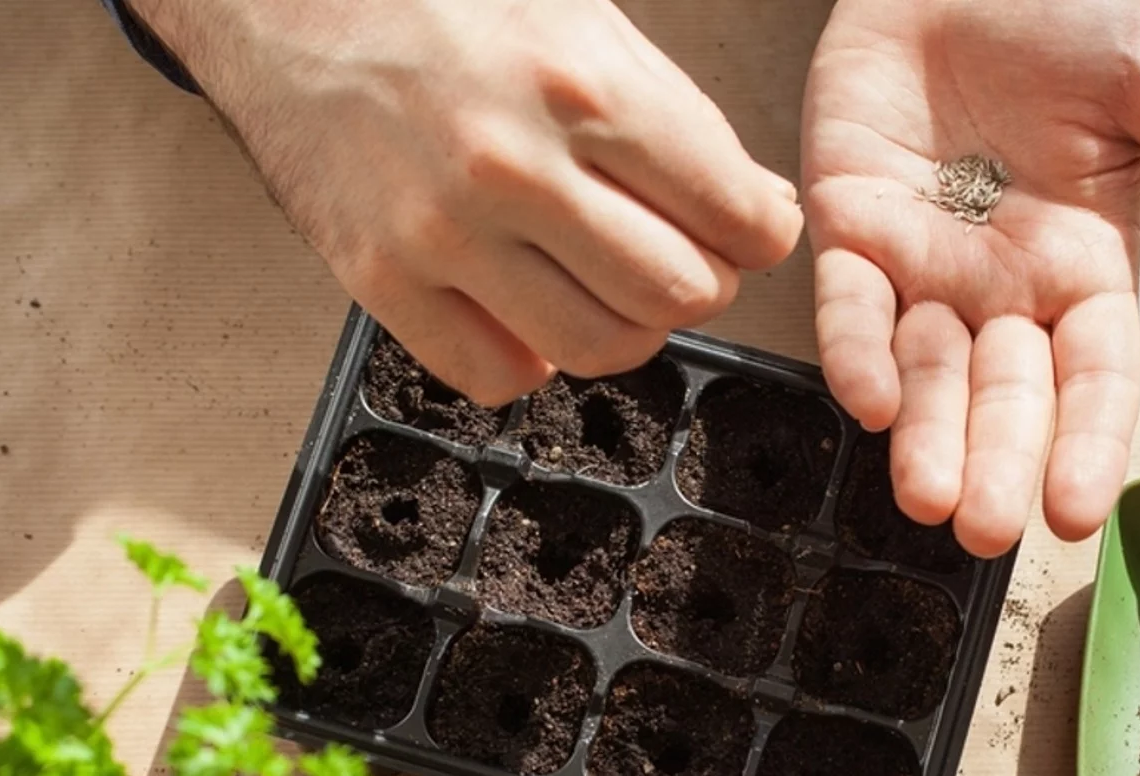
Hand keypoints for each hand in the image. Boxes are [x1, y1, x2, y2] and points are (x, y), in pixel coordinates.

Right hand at [130, 0, 803, 404]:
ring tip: (605, 282)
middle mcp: (514, 165)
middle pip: (679, 294)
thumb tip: (759, 212)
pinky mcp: (378, 277)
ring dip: (625, 326)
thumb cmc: (439, 0)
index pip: (736, 215)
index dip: (761, 232)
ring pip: (600, 347)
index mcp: (581, 85)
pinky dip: (532, 355)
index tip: (750, 229)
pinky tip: (527, 303)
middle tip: (678, 254)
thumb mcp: (582, 19)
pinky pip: (498, 374)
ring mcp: (441, 231)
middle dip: (700, 281)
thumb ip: (676, 119)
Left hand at [802, 0, 1139, 556]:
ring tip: (926, 500)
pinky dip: (855, 351)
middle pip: (1006, 398)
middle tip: (988, 532)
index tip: (1079, 514)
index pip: (1094, 379)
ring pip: (926, 373)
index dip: (1089, 445)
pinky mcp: (849, 230)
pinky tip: (868, 401)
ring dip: (924, 439)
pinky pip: (849, 305)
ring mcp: (923, 268)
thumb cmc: (1057, 17)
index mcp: (1085, 272)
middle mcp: (1004, 289)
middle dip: (996, 465)